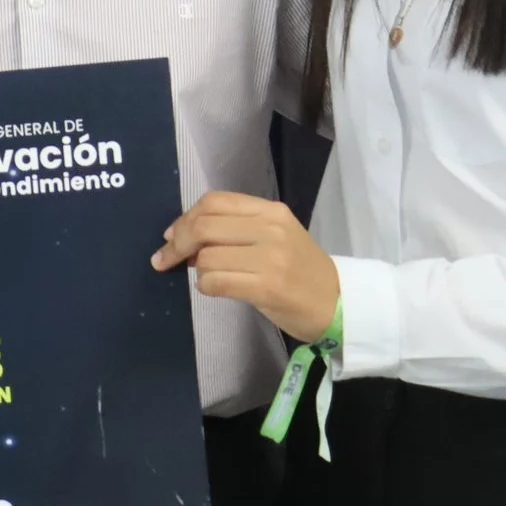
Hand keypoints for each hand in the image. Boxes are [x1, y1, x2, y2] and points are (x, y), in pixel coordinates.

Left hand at [152, 190, 339, 342]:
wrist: (339, 303)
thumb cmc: (300, 270)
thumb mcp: (275, 236)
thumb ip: (236, 228)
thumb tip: (183, 236)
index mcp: (271, 211)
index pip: (214, 202)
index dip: (185, 218)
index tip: (171, 235)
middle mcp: (271, 229)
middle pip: (203, 226)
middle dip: (177, 243)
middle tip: (167, 259)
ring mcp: (271, 258)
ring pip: (207, 257)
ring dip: (197, 270)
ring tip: (207, 277)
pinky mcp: (268, 287)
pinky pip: (216, 282)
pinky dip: (206, 287)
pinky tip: (214, 289)